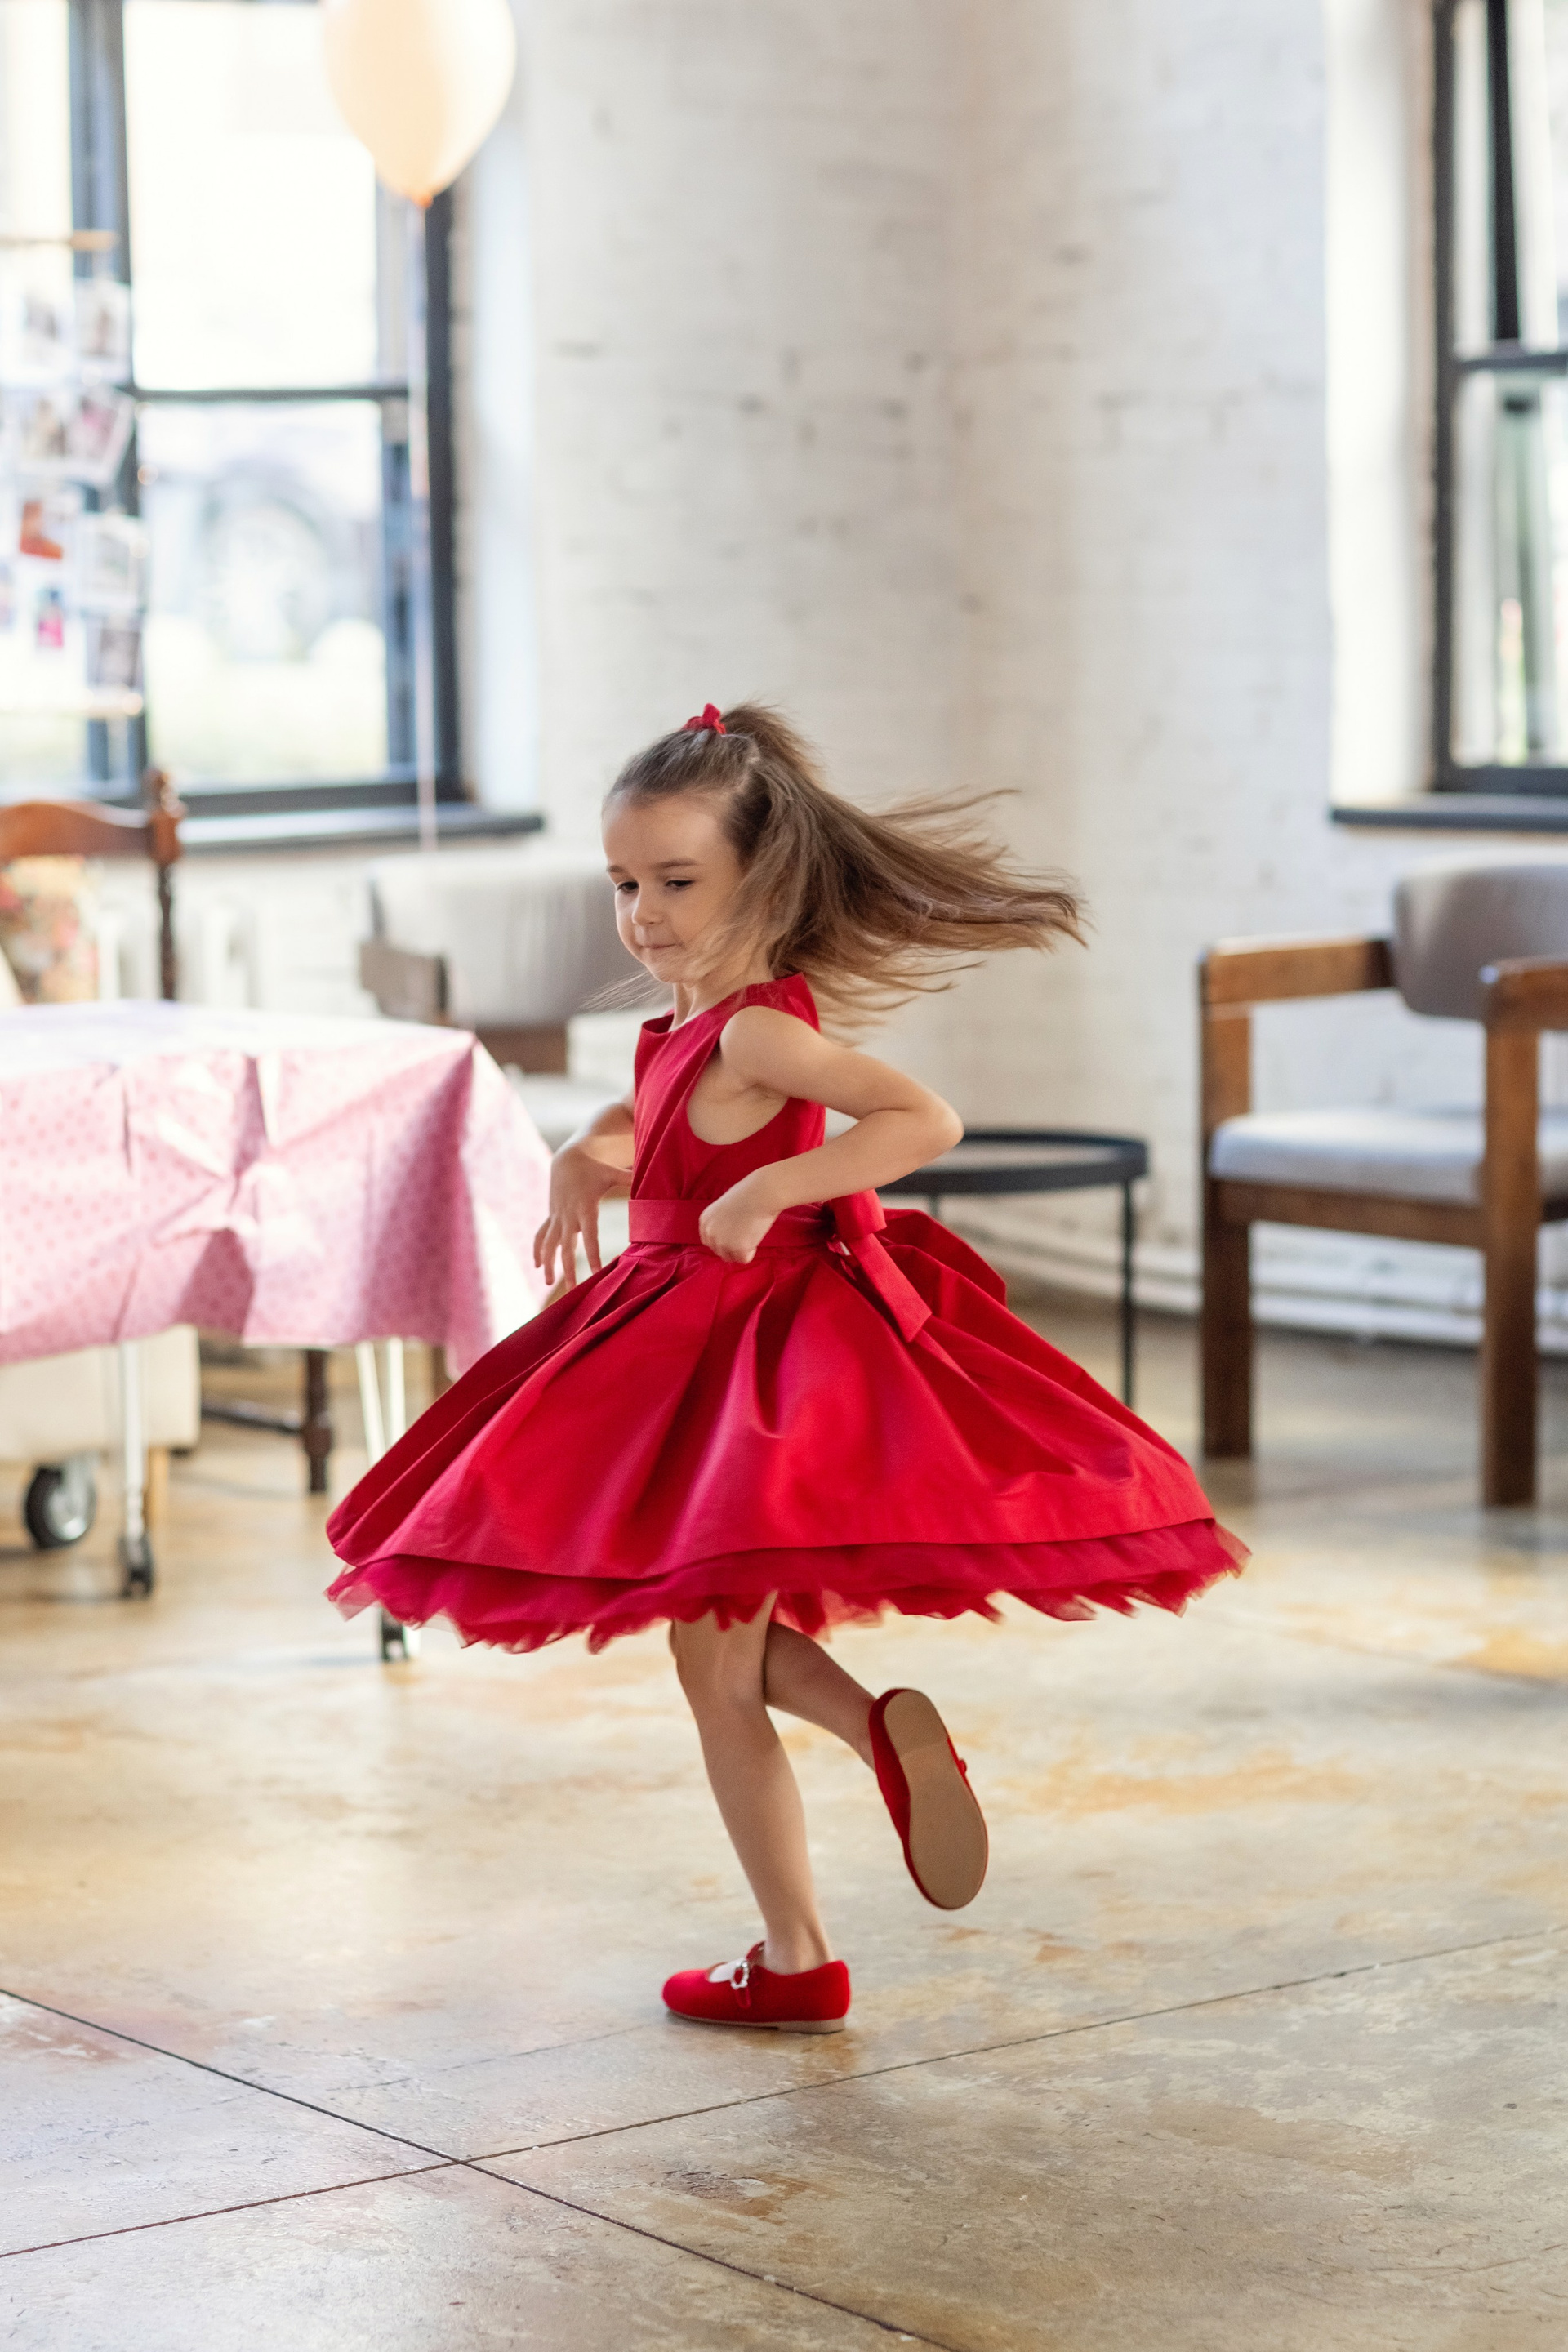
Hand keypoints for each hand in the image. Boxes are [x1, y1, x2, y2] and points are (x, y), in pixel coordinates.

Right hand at [533, 1142, 626, 1289]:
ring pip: (549, 1243)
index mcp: (585, 1208)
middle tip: (573, 1289)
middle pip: (567, 1247)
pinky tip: (537, 1265)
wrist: (567, 1159)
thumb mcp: (613, 1173)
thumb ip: (629, 1178)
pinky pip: (540, 1235)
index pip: (590, 1237)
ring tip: (548, 1282)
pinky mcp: (551, 1216)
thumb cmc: (595, 1168)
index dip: (593, 1255)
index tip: (598, 1273)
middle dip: (569, 1269)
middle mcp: (568, 1215)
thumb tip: (649, 1177)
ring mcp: (557, 1217)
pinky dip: (538, 1250)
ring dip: (547, 1263)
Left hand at [698, 1172, 782, 1263]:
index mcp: (705, 1221)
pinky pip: (744, 1259)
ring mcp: (723, 1242)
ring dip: (742, 1250)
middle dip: (733, 1246)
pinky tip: (755, 1234)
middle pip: (720, 1252)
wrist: (762, 1194)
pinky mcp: (738, 1248)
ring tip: (750, 1231)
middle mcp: (710, 1233)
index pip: (709, 1242)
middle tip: (746, 1231)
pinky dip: (752, 1251)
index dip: (723, 1240)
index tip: (734, 1233)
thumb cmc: (748, 1195)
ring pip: (732, 1257)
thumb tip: (725, 1238)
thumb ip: (720, 1223)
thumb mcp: (723, 1207)